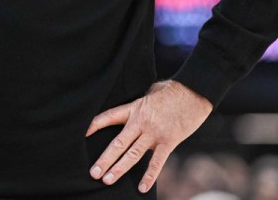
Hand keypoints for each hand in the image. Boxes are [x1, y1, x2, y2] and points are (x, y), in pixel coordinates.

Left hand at [86, 80, 211, 192]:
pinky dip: (149, 176)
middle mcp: (141, 122)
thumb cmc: (173, 90)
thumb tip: (137, 107)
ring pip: (133, 154)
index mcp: (134, 108)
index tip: (83, 134)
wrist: (195, 90)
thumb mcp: (150, 92)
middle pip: (118, 143)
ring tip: (107, 180)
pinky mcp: (169, 141)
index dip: (94, 125)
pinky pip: (157, 162)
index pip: (109, 117)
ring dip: (119, 168)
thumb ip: (141, 103)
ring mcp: (154, 133)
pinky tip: (141, 188)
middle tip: (94, 172)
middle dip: (105, 159)